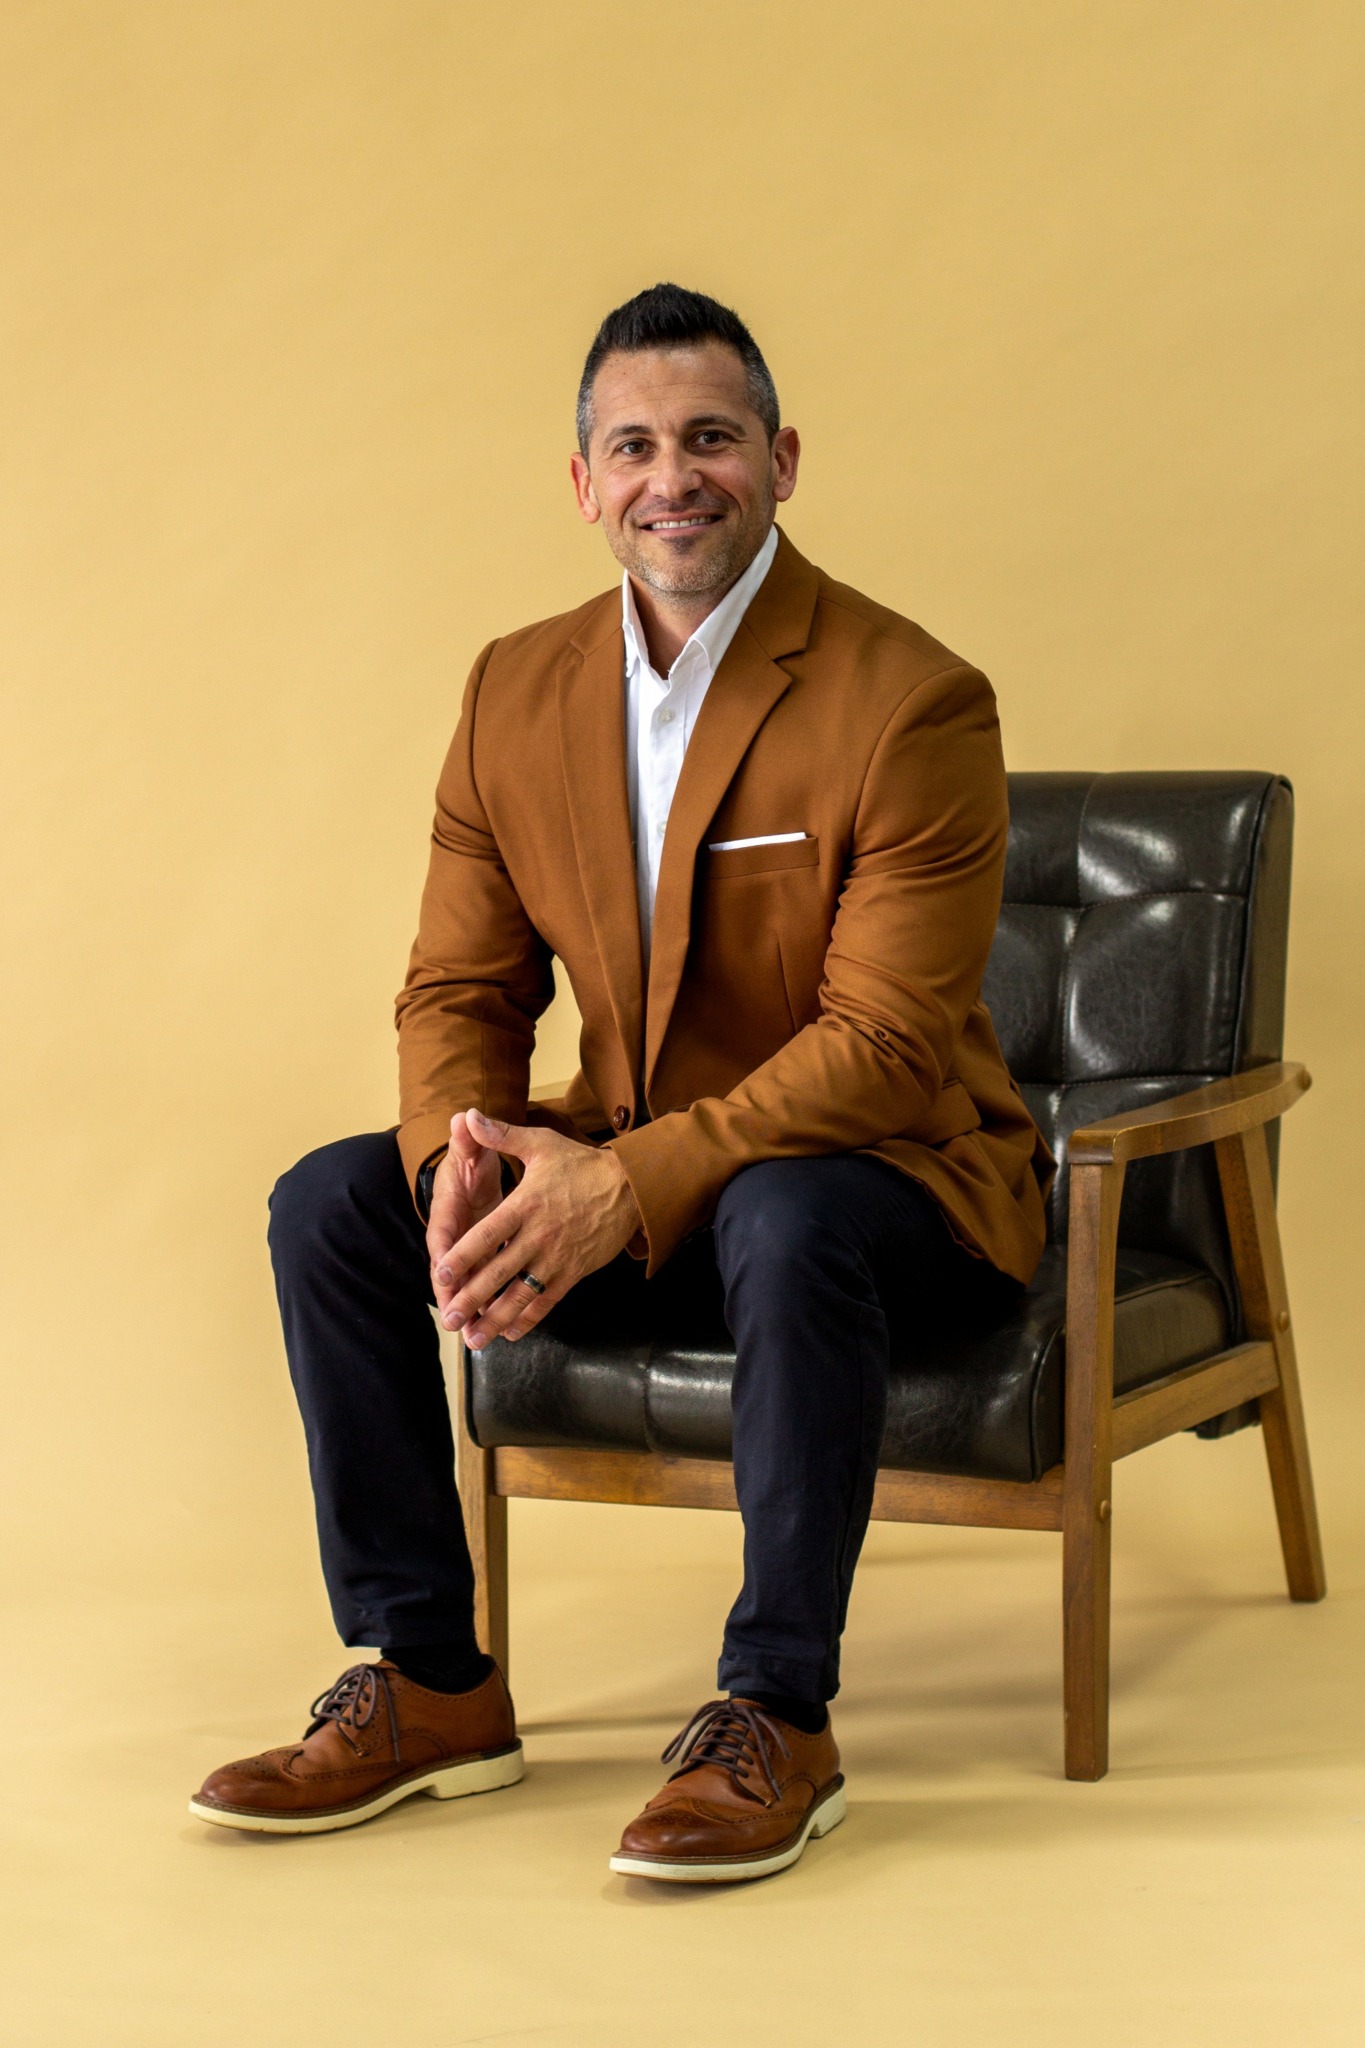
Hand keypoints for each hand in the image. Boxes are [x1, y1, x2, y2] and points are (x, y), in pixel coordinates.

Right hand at [426, 1111, 504, 1328]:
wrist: (471, 1167)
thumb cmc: (470, 1159)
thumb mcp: (470, 1148)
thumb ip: (468, 1139)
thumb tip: (462, 1118)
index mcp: (447, 1210)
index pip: (441, 1235)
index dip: (443, 1254)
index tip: (443, 1272)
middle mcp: (454, 1235)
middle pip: (451, 1270)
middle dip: (453, 1295)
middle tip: (457, 1320)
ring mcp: (467, 1250)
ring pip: (468, 1284)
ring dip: (473, 1308)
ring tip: (478, 1336)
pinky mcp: (482, 1258)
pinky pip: (486, 1285)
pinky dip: (493, 1305)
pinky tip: (503, 1327)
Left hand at [435, 1107, 641, 1348]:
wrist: (631, 1187)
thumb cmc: (581, 1164)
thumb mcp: (541, 1143)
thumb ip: (501, 1135)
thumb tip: (468, 1116)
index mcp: (525, 1205)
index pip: (487, 1235)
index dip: (463, 1256)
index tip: (442, 1274)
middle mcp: (538, 1236)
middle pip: (499, 1273)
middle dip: (471, 1299)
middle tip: (449, 1319)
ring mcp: (557, 1257)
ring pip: (521, 1295)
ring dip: (496, 1319)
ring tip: (475, 1340)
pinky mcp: (574, 1272)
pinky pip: (547, 1300)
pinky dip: (528, 1319)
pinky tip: (510, 1333)